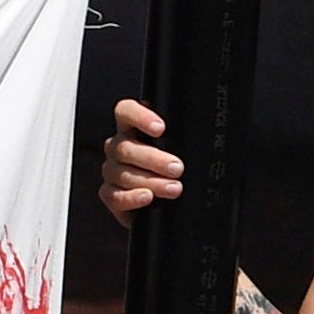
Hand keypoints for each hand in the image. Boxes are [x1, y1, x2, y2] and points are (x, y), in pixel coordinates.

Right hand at [94, 96, 179, 221]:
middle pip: (125, 147)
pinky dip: (131, 197)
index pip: (126, 112)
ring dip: (151, 182)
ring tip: (173, 188)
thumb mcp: (181, 147)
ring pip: (123, 174)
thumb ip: (181, 139)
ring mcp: (112, 171)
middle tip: (177, 168)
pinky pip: (115, 196)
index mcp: (132, 128)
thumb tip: (202, 137)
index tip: (160, 129)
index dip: (140, 117)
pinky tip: (147, 197)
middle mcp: (118, 147)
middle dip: (153, 159)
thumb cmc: (175, 168)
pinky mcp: (110, 194)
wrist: (168, 201)